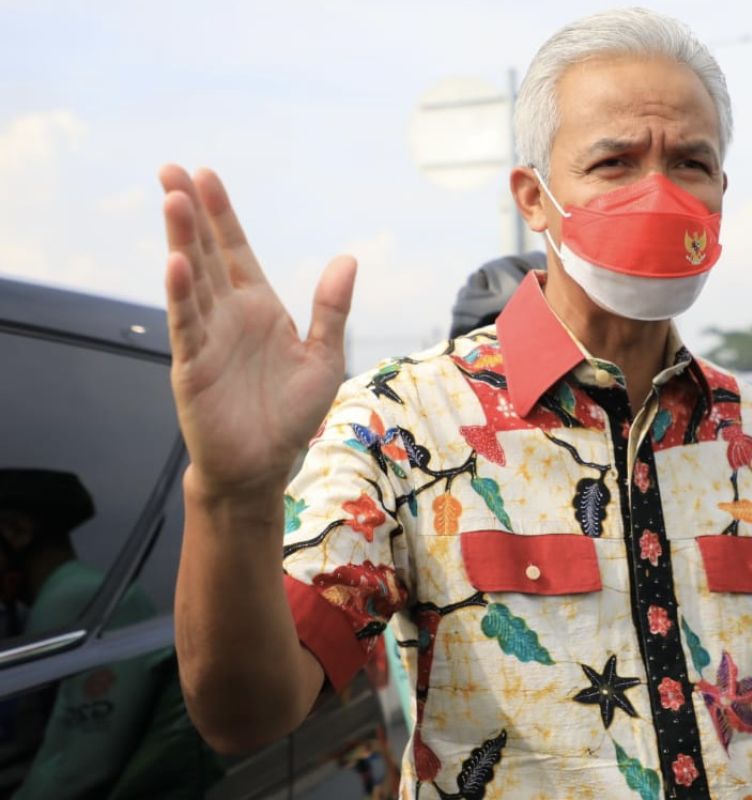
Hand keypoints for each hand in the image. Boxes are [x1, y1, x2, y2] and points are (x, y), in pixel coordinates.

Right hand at [160, 165, 355, 500]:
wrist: (263, 465)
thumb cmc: (290, 414)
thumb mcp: (323, 357)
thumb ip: (332, 309)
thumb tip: (347, 259)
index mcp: (259, 308)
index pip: (236, 251)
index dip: (223, 215)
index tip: (207, 175)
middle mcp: (228, 316)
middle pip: (206, 254)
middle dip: (191, 213)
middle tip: (171, 170)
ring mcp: (207, 338)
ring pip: (191, 281)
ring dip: (181, 241)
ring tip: (172, 200)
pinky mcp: (193, 366)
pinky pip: (186, 325)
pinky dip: (181, 295)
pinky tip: (176, 263)